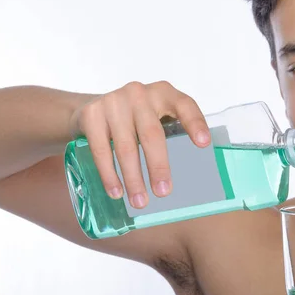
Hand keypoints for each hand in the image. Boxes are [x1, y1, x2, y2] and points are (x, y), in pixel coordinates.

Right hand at [68, 81, 209, 207]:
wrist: (91, 109)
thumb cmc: (134, 120)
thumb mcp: (155, 118)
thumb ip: (172, 134)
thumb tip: (191, 180)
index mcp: (164, 93)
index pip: (185, 105)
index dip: (195, 123)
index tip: (204, 144)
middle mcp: (139, 93)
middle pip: (152, 134)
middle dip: (158, 166)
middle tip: (163, 192)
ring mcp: (113, 101)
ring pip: (126, 147)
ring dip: (133, 178)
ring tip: (140, 201)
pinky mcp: (91, 114)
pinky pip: (102, 150)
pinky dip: (109, 175)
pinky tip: (116, 192)